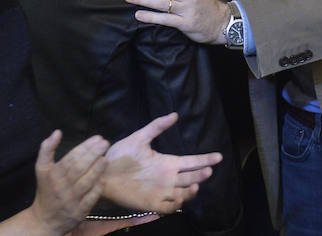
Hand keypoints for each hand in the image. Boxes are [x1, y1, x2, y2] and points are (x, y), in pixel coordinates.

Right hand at [28, 130, 107, 235]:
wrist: (44, 219)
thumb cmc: (47, 189)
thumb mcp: (42, 169)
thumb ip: (47, 149)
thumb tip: (57, 132)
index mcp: (52, 175)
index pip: (70, 158)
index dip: (84, 147)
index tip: (97, 138)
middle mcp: (61, 187)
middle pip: (78, 169)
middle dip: (93, 155)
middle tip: (105, 143)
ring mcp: (70, 200)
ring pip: (85, 184)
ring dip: (96, 171)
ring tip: (106, 159)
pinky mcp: (78, 212)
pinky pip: (89, 200)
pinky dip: (96, 190)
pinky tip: (104, 180)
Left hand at [101, 113, 220, 216]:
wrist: (102, 173)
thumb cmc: (120, 155)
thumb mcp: (139, 138)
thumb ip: (157, 126)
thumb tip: (175, 114)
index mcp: (167, 163)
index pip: (191, 162)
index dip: (205, 159)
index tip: (218, 156)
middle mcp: (168, 178)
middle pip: (191, 177)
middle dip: (201, 174)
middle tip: (208, 170)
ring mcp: (161, 192)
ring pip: (184, 193)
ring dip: (191, 190)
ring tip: (195, 184)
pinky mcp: (152, 203)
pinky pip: (168, 207)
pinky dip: (176, 204)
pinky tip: (179, 197)